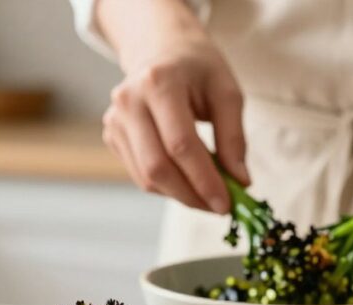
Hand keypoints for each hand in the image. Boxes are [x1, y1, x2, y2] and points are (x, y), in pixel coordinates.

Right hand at [101, 21, 247, 213]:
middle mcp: (129, 101)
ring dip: (181, 195)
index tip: (227, 204)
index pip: (180, 145)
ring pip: (146, 178)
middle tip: (220, 207)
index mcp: (159, 83)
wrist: (161, 48)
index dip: (204, 180)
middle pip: (157, 167)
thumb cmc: (198, 68)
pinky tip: (188, 180)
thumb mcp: (226, 93)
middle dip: (192, 196)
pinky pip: (140, 174)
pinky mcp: (112, 135)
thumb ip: (234, 138)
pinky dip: (167, 186)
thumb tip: (239, 182)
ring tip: (208, 194)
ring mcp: (115, 120)